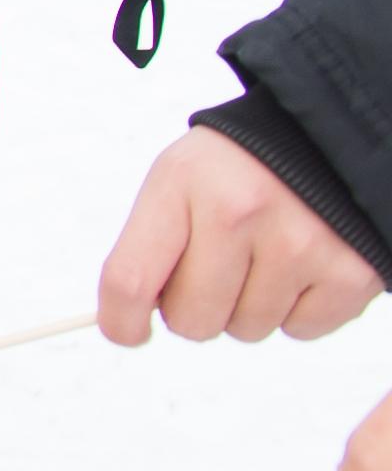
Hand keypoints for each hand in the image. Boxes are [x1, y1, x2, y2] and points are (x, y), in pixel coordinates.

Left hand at [96, 127, 384, 345]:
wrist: (328, 139)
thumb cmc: (239, 167)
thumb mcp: (179, 178)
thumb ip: (147, 244)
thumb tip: (130, 317)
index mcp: (184, 183)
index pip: (130, 278)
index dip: (120, 320)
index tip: (128, 332)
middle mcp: (242, 212)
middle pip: (192, 320)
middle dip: (194, 307)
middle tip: (213, 269)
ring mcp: (301, 244)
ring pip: (247, 330)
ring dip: (248, 307)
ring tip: (262, 256)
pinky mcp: (350, 272)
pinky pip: (301, 330)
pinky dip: (296, 310)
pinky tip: (299, 267)